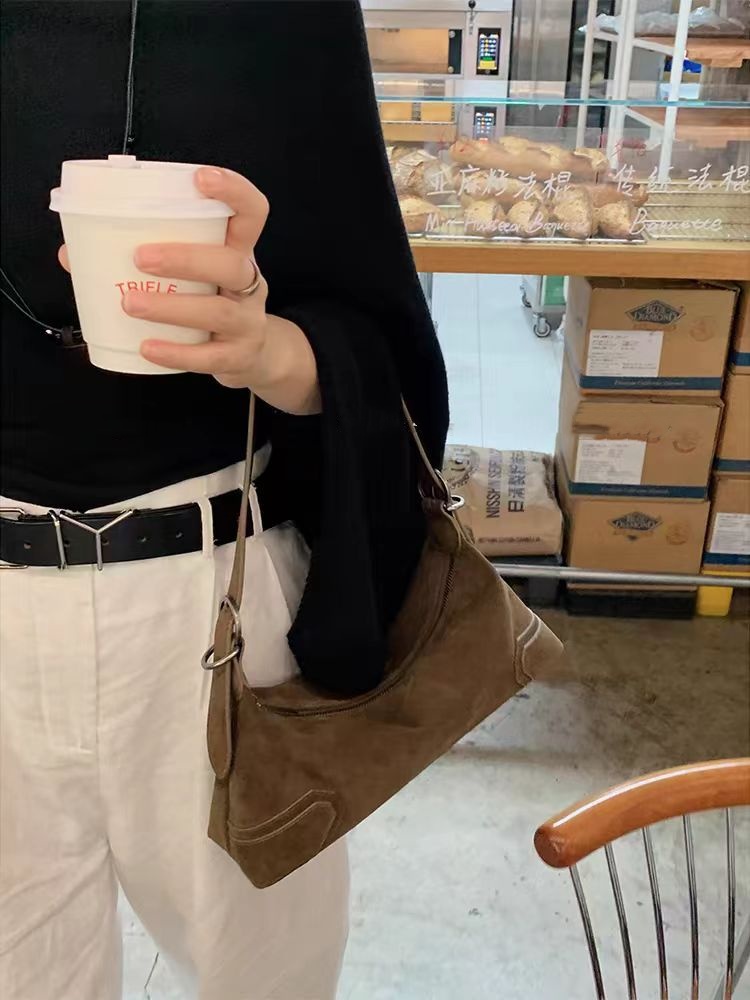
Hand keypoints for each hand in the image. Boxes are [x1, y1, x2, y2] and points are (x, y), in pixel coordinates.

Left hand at [58, 167, 319, 414]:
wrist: (251, 354)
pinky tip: (147, 347)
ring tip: (130, 303)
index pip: (251, 212)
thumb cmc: (211, 300)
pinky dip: (177, 353)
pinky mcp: (239, 356)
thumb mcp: (193, 274)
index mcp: (237, 250)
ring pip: (218, 311)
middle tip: (140, 257)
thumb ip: (142, 257)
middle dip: (186, 258)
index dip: (234, 191)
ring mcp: (248, 321)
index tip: (200, 178)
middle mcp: (249, 283)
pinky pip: (211, 357)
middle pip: (231, 264)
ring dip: (171, 307)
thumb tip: (74, 254)